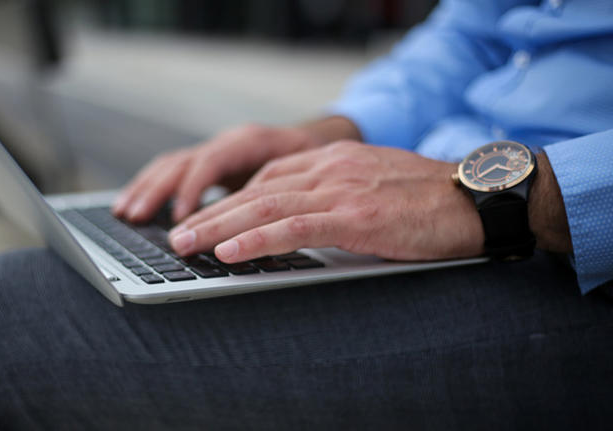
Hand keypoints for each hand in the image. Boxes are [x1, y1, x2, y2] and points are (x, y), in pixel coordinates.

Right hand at [112, 124, 322, 222]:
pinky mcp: (211, 164)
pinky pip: (174, 172)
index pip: (212, 161)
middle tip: (135, 217)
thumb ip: (279, 189)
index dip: (193, 188)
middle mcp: (226, 142)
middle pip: (182, 162)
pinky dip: (153, 188)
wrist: (319, 140)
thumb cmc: (316, 158)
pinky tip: (136, 206)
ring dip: (145, 189)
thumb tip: (259, 219)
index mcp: (249, 140)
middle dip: (155, 190)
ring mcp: (216, 151)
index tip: (181, 216)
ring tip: (124, 213)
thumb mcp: (305, 171)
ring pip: (172, 165)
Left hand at [168, 141, 484, 262]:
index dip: (231, 199)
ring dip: (218, 227)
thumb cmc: (428, 198)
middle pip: (256, 189)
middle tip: (178, 234)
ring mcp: (340, 190)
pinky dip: (255, 239)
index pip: (268, 176)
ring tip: (186, 245)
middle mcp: (330, 168)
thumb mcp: (373, 184)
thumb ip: (336, 193)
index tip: (206, 218)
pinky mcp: (354, 217)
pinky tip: (228, 252)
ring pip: (264, 206)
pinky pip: (293, 227)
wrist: (476, 198)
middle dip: (211, 213)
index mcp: (333, 160)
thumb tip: (305, 219)